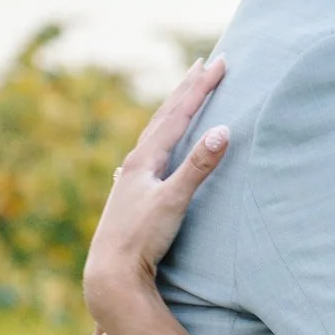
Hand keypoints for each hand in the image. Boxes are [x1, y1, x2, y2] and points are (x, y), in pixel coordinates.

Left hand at [82, 57, 228, 322]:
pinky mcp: (132, 195)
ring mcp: (131, 179)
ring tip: (183, 95)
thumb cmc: (140, 238)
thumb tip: (223, 130)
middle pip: (164, 116)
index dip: (200, 87)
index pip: (178, 114)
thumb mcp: (174, 201)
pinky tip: (154, 148)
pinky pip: (150, 153)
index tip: (220, 62)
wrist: (111, 272)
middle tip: (203, 64)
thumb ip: (198, 166)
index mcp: (144, 158)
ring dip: (172, 111)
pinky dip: (160, 138)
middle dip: (186, 90)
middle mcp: (134, 163)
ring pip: (154, 133)